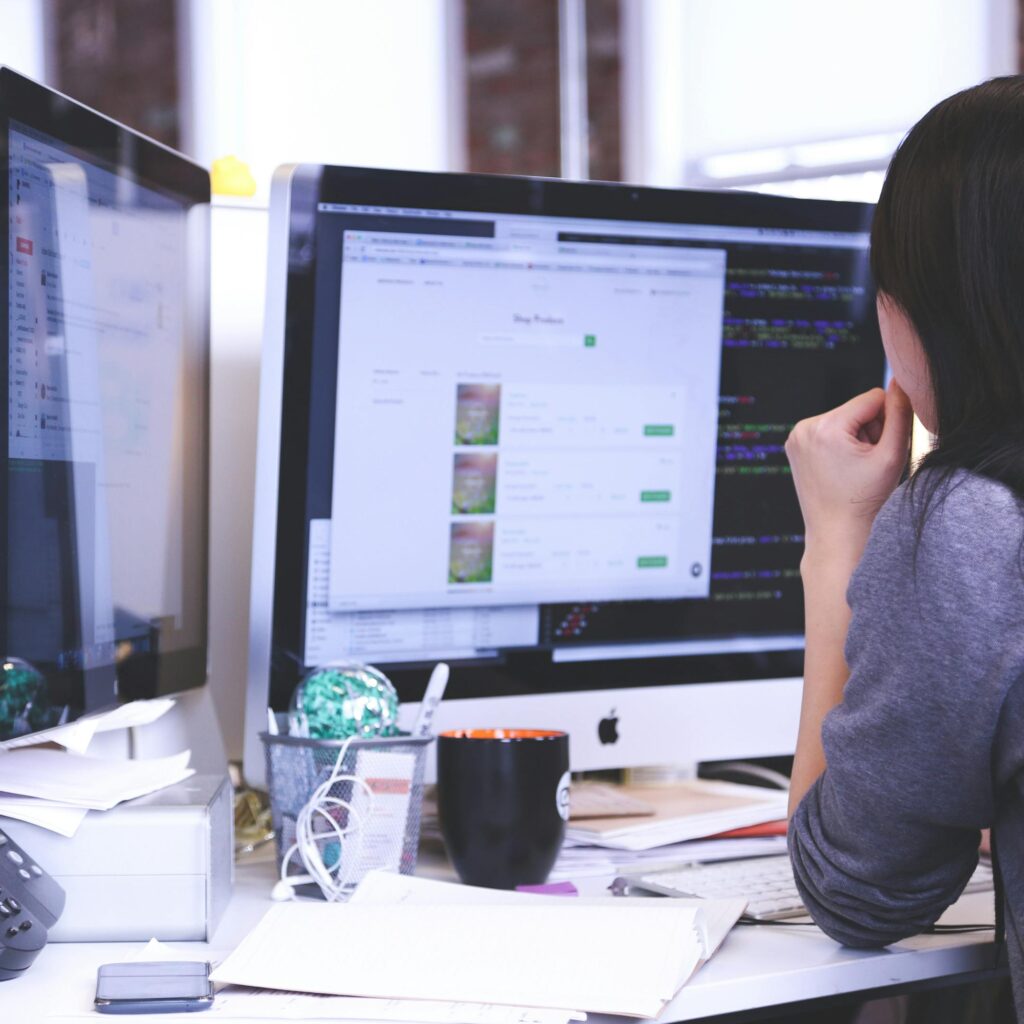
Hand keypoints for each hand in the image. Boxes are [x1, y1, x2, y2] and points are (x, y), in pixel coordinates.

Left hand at [785, 381, 912, 558]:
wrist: (836, 532)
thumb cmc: (865, 500)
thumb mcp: (892, 455)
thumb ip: (901, 413)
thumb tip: (901, 381)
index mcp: (825, 427)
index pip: (873, 397)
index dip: (888, 420)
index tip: (883, 448)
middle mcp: (804, 427)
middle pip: (856, 409)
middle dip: (869, 430)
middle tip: (867, 463)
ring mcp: (795, 437)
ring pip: (844, 420)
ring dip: (856, 438)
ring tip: (854, 468)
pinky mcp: (794, 446)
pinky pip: (828, 431)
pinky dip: (840, 444)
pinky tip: (841, 468)